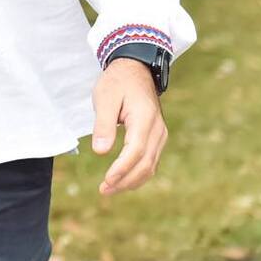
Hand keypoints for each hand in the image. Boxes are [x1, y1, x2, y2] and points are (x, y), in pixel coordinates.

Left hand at [91, 59, 166, 194]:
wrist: (135, 70)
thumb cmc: (118, 82)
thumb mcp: (105, 98)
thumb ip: (103, 124)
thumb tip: (100, 151)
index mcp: (145, 118)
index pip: (136, 151)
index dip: (122, 169)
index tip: (106, 181)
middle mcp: (157, 129)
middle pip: (145, 163)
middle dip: (125, 180)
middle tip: (103, 190)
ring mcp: (160, 134)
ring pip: (150, 165)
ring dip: (131, 181)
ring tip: (109, 189)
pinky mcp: (157, 138)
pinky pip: (151, 161)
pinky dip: (138, 174)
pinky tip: (122, 180)